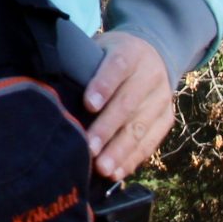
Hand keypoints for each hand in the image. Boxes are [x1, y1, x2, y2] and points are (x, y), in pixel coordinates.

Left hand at [82, 31, 175, 180]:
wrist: (154, 53)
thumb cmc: (112, 55)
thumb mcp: (101, 48)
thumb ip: (85, 65)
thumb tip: (56, 90)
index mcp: (131, 53)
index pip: (117, 67)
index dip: (103, 86)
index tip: (88, 105)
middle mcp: (150, 75)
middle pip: (128, 104)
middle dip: (107, 128)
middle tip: (89, 147)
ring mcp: (161, 99)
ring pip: (140, 127)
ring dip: (120, 151)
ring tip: (103, 168)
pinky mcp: (166, 119)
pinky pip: (150, 142)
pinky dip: (132, 159)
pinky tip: (116, 172)